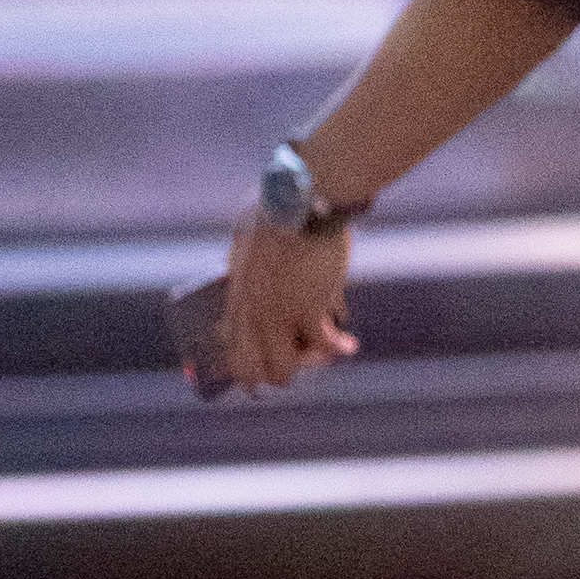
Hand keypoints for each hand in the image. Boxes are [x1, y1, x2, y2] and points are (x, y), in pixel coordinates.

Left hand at [221, 213, 358, 392]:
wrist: (303, 202)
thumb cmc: (275, 207)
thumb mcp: (243, 234)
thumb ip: (241, 259)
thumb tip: (239, 265)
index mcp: (236, 295)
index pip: (230, 349)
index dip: (244, 370)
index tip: (258, 374)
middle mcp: (252, 313)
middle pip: (253, 371)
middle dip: (273, 376)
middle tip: (294, 365)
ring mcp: (278, 315)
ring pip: (285, 369)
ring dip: (307, 365)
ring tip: (323, 355)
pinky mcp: (308, 310)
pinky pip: (323, 345)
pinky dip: (339, 348)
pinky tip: (349, 345)